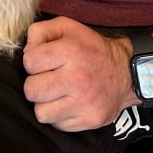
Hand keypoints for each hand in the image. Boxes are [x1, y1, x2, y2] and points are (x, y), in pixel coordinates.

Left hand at [22, 17, 136, 131]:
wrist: (126, 73)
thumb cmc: (91, 49)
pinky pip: (58, 125)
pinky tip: (67, 103)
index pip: (29, 61)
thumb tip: (26, 51)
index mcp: (71, 52)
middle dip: (34, 84)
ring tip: (56, 93)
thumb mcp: (67, 27)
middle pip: (31, 90)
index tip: (42, 61)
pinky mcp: (90, 120)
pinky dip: (59, 116)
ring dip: (44, 104)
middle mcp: (78, 79)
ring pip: (41, 113)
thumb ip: (40, 31)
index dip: (31, 61)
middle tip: (47, 80)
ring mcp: (84, 103)